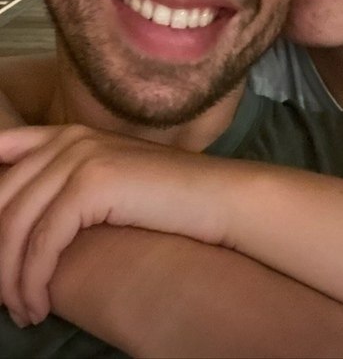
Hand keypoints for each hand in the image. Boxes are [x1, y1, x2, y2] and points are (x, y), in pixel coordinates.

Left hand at [0, 125, 226, 326]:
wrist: (217, 198)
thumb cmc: (166, 200)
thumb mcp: (108, 184)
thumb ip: (66, 189)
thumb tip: (20, 228)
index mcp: (68, 134)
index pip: (1, 152)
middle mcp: (68, 139)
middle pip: (1, 201)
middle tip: (2, 299)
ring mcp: (79, 157)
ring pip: (15, 227)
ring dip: (11, 280)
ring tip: (23, 313)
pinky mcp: (93, 183)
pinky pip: (42, 242)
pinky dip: (33, 281)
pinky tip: (39, 307)